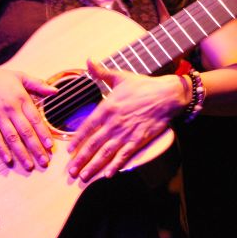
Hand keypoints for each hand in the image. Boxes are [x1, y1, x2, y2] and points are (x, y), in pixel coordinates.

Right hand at [0, 65, 56, 169]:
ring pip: (12, 138)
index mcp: (21, 98)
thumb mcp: (20, 76)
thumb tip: (55, 91)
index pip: (35, 119)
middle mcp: (11, 109)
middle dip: (36, 148)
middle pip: (26, 132)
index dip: (43, 133)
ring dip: (21, 153)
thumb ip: (38, 84)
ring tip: (29, 166)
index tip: (50, 146)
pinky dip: (1, 150)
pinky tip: (8, 160)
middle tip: (44, 162)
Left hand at [67, 60, 185, 181]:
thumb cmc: (143, 85)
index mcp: (107, 107)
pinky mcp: (138, 140)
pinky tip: (108, 175)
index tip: (69, 150)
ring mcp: (126, 133)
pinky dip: (115, 166)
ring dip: (94, 166)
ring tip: (83, 177)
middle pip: (93, 144)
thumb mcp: (120, 76)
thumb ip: (101, 72)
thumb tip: (88, 60)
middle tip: (70, 171)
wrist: (167, 95)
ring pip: (106, 153)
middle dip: (80, 159)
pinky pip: (124, 156)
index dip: (77, 139)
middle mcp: (114, 123)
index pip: (87, 127)